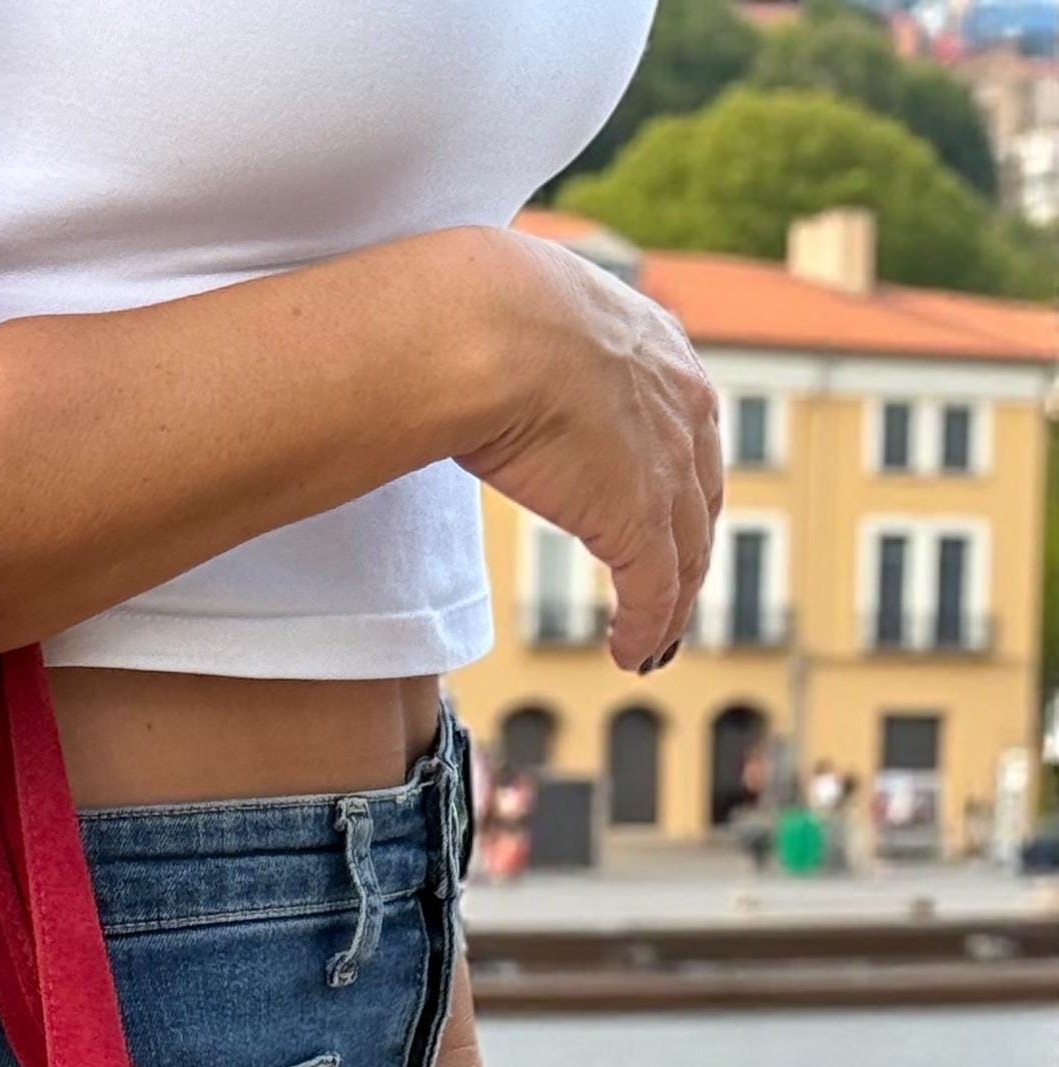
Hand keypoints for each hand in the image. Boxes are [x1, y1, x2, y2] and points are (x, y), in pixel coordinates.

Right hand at [446, 228, 722, 675]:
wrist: (485, 329)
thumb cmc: (476, 312)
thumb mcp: (520, 315)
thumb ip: (522, 343)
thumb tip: (467, 345)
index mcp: (655, 346)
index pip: (682, 426)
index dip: (675, 478)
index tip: (661, 513)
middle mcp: (680, 404)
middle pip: (699, 496)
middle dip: (687, 549)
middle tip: (669, 591)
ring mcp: (666, 465)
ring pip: (686, 552)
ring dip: (670, 604)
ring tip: (650, 643)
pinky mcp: (640, 520)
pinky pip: (656, 591)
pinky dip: (647, 627)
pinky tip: (631, 653)